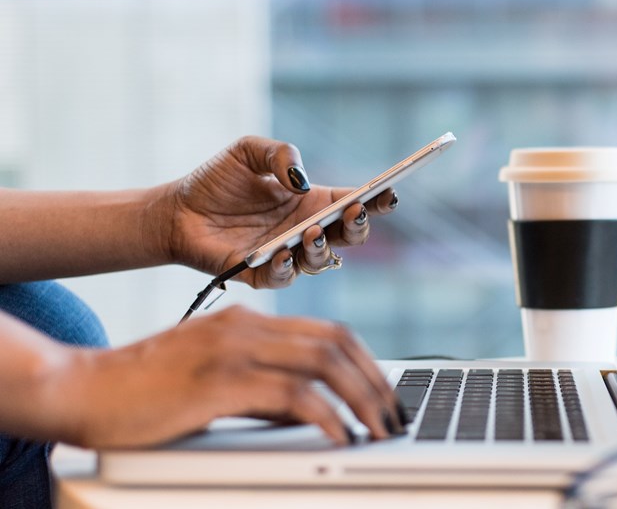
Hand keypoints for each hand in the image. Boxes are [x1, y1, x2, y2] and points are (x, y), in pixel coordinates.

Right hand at [54, 306, 402, 448]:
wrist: (80, 389)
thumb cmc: (143, 392)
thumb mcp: (213, 380)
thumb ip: (261, 388)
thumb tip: (310, 412)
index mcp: (247, 321)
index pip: (328, 331)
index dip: (367, 362)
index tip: (385, 394)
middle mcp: (246, 326)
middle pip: (336, 342)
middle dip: (376, 381)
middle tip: (394, 416)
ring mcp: (233, 349)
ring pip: (324, 363)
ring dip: (362, 398)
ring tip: (378, 429)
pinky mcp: (219, 380)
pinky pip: (292, 394)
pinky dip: (326, 416)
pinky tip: (340, 436)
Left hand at [164, 136, 398, 287]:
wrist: (176, 211)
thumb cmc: (216, 181)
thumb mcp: (248, 151)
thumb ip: (280, 154)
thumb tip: (301, 180)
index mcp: (312, 202)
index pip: (354, 203)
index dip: (376, 200)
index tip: (388, 192)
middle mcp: (306, 231)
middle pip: (349, 236)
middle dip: (359, 226)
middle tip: (354, 211)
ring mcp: (287, 255)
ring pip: (322, 261)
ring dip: (323, 248)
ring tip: (312, 232)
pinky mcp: (261, 274)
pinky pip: (284, 277)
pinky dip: (287, 267)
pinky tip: (282, 252)